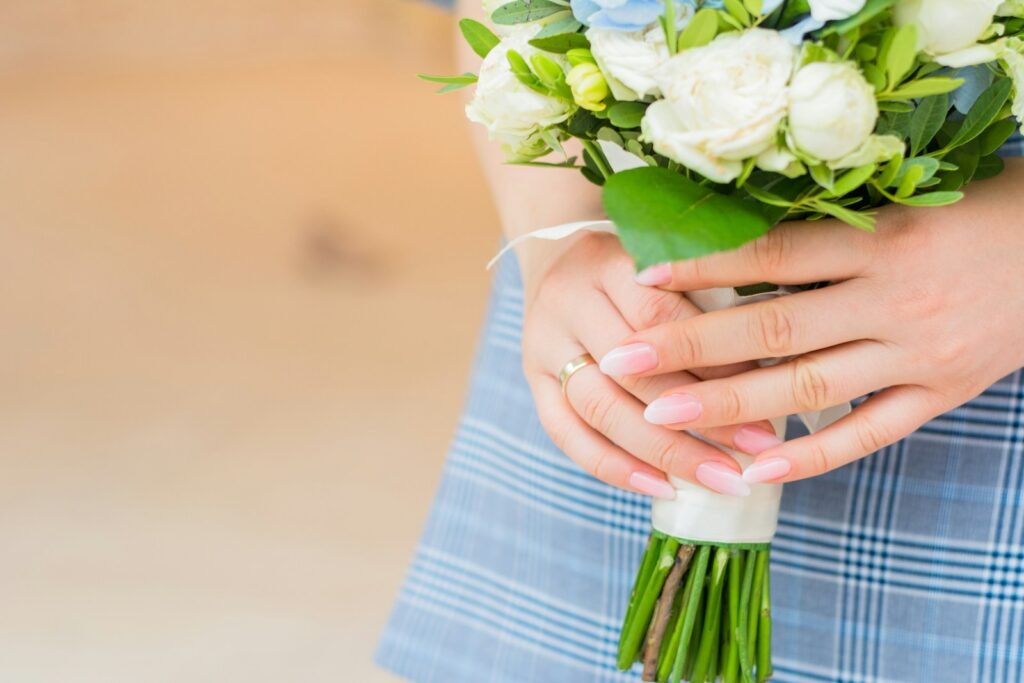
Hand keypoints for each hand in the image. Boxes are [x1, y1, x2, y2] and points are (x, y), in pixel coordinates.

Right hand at [520, 231, 774, 497]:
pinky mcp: (531, 380)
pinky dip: (615, 467)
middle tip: (759, 447)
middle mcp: (567, 298)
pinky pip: (566, 434)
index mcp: (607, 259)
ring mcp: (542, 342)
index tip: (771, 387)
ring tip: (722, 478)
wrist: (559, 258)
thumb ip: (710, 292)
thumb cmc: (640, 265)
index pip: (659, 313)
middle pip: (630, 367)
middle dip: (701, 413)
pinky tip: (662, 488)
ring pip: (600, 407)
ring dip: (665, 450)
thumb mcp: (673, 260)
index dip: (713, 354)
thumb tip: (775, 361)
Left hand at [600, 159, 1023, 485]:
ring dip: (732, 406)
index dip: (706, 267)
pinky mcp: (943, 393)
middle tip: (624, 362)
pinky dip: (812, 455)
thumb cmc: (979, 210)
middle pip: (776, 329)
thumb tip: (735, 241)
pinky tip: (755, 469)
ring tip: (665, 415)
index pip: (774, 256)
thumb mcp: (906, 204)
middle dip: (694, 347)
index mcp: (884, 241)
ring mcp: (920, 354)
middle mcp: (896, 299)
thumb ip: (831, 227)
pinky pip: (870, 433)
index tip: (642, 277)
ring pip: (811, 389)